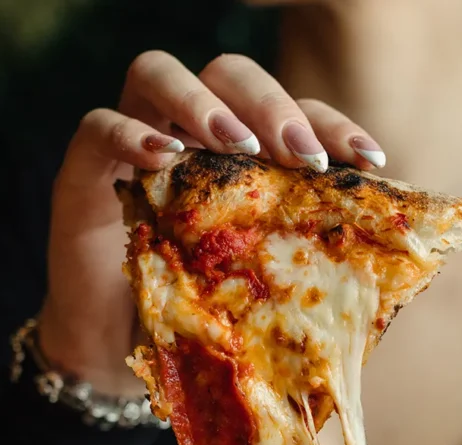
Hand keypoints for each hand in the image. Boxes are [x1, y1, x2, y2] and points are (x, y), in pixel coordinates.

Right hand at [40, 51, 385, 392]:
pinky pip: (100, 125)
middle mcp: (186, 135)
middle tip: (299, 155)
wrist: (118, 353)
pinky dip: (131, 134)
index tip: (368, 161)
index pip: (288, 115)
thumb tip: (378, 264)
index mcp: (236, 157)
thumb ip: (299, 260)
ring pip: (158, 74)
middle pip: (228, 75)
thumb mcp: (256, 287)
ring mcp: (132, 144)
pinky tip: (163, 158)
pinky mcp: (83, 170)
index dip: (330, 126)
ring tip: (238, 146)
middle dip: (271, 105)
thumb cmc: (194, 318)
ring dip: (204, 104)